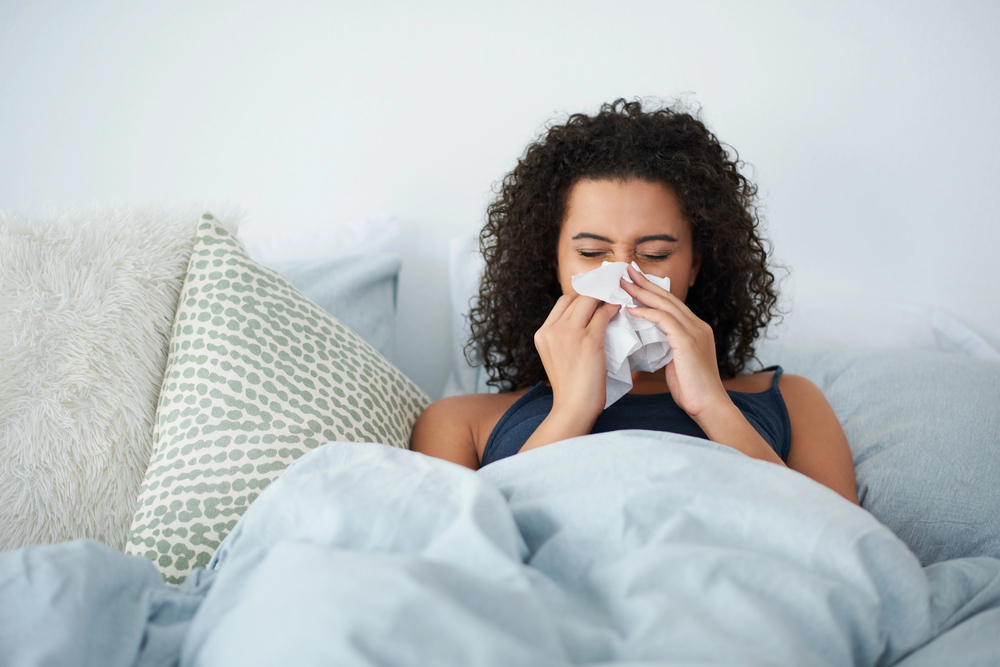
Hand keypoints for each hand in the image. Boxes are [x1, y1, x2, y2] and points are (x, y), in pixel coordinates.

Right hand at [534, 294, 618, 423]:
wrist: (574, 408)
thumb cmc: (571, 388)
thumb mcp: (557, 357)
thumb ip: (564, 338)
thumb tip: (586, 321)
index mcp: (542, 334)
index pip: (562, 303)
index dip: (580, 297)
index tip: (594, 297)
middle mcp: (552, 330)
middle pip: (574, 298)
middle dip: (593, 292)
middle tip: (609, 291)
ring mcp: (569, 333)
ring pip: (589, 301)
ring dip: (604, 297)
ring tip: (616, 298)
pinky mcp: (588, 340)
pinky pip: (603, 314)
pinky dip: (613, 308)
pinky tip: (619, 309)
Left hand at [621, 264, 728, 418]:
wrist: (709, 406)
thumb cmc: (692, 390)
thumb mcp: (676, 362)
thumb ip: (666, 347)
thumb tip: (647, 341)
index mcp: (696, 329)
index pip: (671, 304)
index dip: (652, 290)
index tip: (634, 281)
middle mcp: (697, 325)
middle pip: (668, 297)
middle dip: (645, 283)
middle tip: (625, 271)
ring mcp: (694, 331)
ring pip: (665, 304)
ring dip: (642, 293)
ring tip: (623, 284)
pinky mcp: (688, 340)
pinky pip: (664, 320)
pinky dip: (646, 313)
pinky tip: (631, 309)